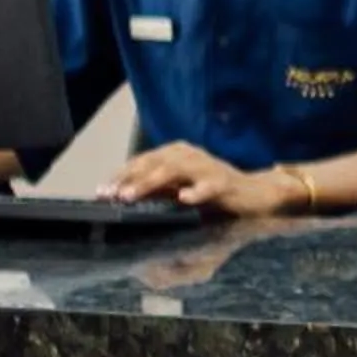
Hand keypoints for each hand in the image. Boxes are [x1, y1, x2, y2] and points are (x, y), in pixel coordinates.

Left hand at [104, 144, 294, 215]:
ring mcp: (207, 166)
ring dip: (149, 182)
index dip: (119, 176)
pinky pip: (209, 185)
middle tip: (110, 195)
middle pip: (151, 162)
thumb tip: (123, 201)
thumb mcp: (179, 194)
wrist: (255, 197)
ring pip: (173, 170)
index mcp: (175, 155)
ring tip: (130, 196)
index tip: (101, 192)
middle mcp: (188, 155)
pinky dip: (196, 191)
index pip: (140, 161)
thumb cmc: (214, 197)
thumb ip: (156, 195)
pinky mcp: (225, 182)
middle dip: (127, 178)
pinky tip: (185, 199)